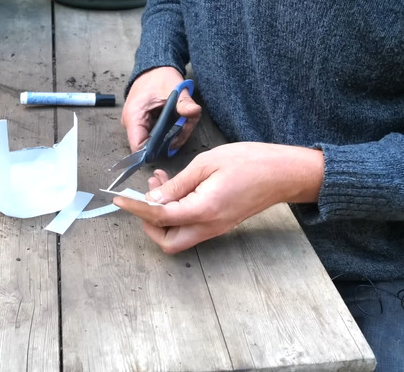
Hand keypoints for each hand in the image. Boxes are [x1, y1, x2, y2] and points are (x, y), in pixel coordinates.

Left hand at [113, 142, 324, 253]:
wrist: (284, 173)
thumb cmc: (250, 162)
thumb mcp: (207, 163)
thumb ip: (178, 184)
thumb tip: (153, 198)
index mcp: (204, 209)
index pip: (160, 216)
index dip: (136, 208)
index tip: (120, 200)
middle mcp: (209, 226)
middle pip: (167, 241)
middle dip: (148, 223)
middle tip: (143, 194)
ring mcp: (216, 228)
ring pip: (178, 237)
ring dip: (162, 215)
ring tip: (160, 181)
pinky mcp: (220, 224)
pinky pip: (191, 227)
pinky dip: (177, 213)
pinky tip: (176, 187)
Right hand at [122, 67, 200, 151]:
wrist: (154, 69)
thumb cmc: (160, 77)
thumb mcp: (175, 88)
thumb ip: (184, 103)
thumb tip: (193, 112)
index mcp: (134, 116)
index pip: (139, 147)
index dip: (157, 150)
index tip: (174, 142)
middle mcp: (131, 123)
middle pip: (149, 147)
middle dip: (171, 141)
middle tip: (184, 127)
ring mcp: (136, 124)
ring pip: (154, 143)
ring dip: (172, 137)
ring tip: (183, 123)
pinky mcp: (141, 124)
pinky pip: (154, 136)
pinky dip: (168, 132)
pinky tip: (177, 123)